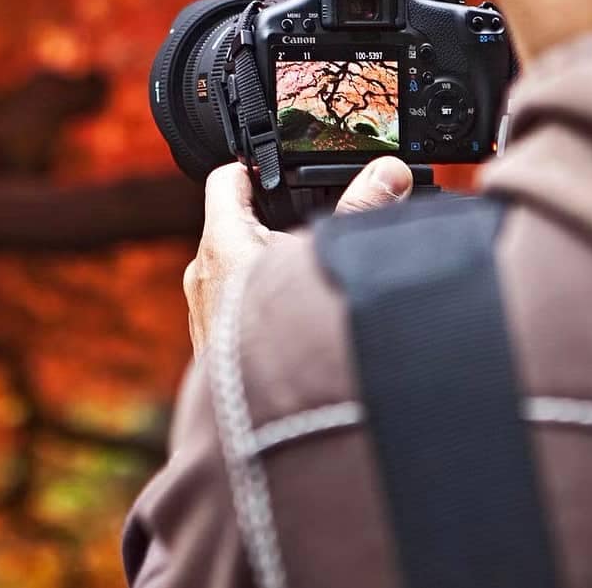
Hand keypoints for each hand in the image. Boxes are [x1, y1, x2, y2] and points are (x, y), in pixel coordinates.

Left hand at [183, 156, 413, 354]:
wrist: (268, 421)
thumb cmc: (287, 341)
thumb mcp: (327, 260)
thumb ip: (360, 213)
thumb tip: (389, 173)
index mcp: (221, 241)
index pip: (226, 180)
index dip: (254, 169)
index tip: (281, 170)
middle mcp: (202, 273)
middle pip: (234, 226)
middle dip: (271, 223)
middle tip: (309, 223)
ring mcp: (203, 312)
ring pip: (237, 270)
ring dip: (267, 269)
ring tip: (305, 276)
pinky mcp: (213, 346)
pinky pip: (235, 307)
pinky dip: (261, 305)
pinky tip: (295, 318)